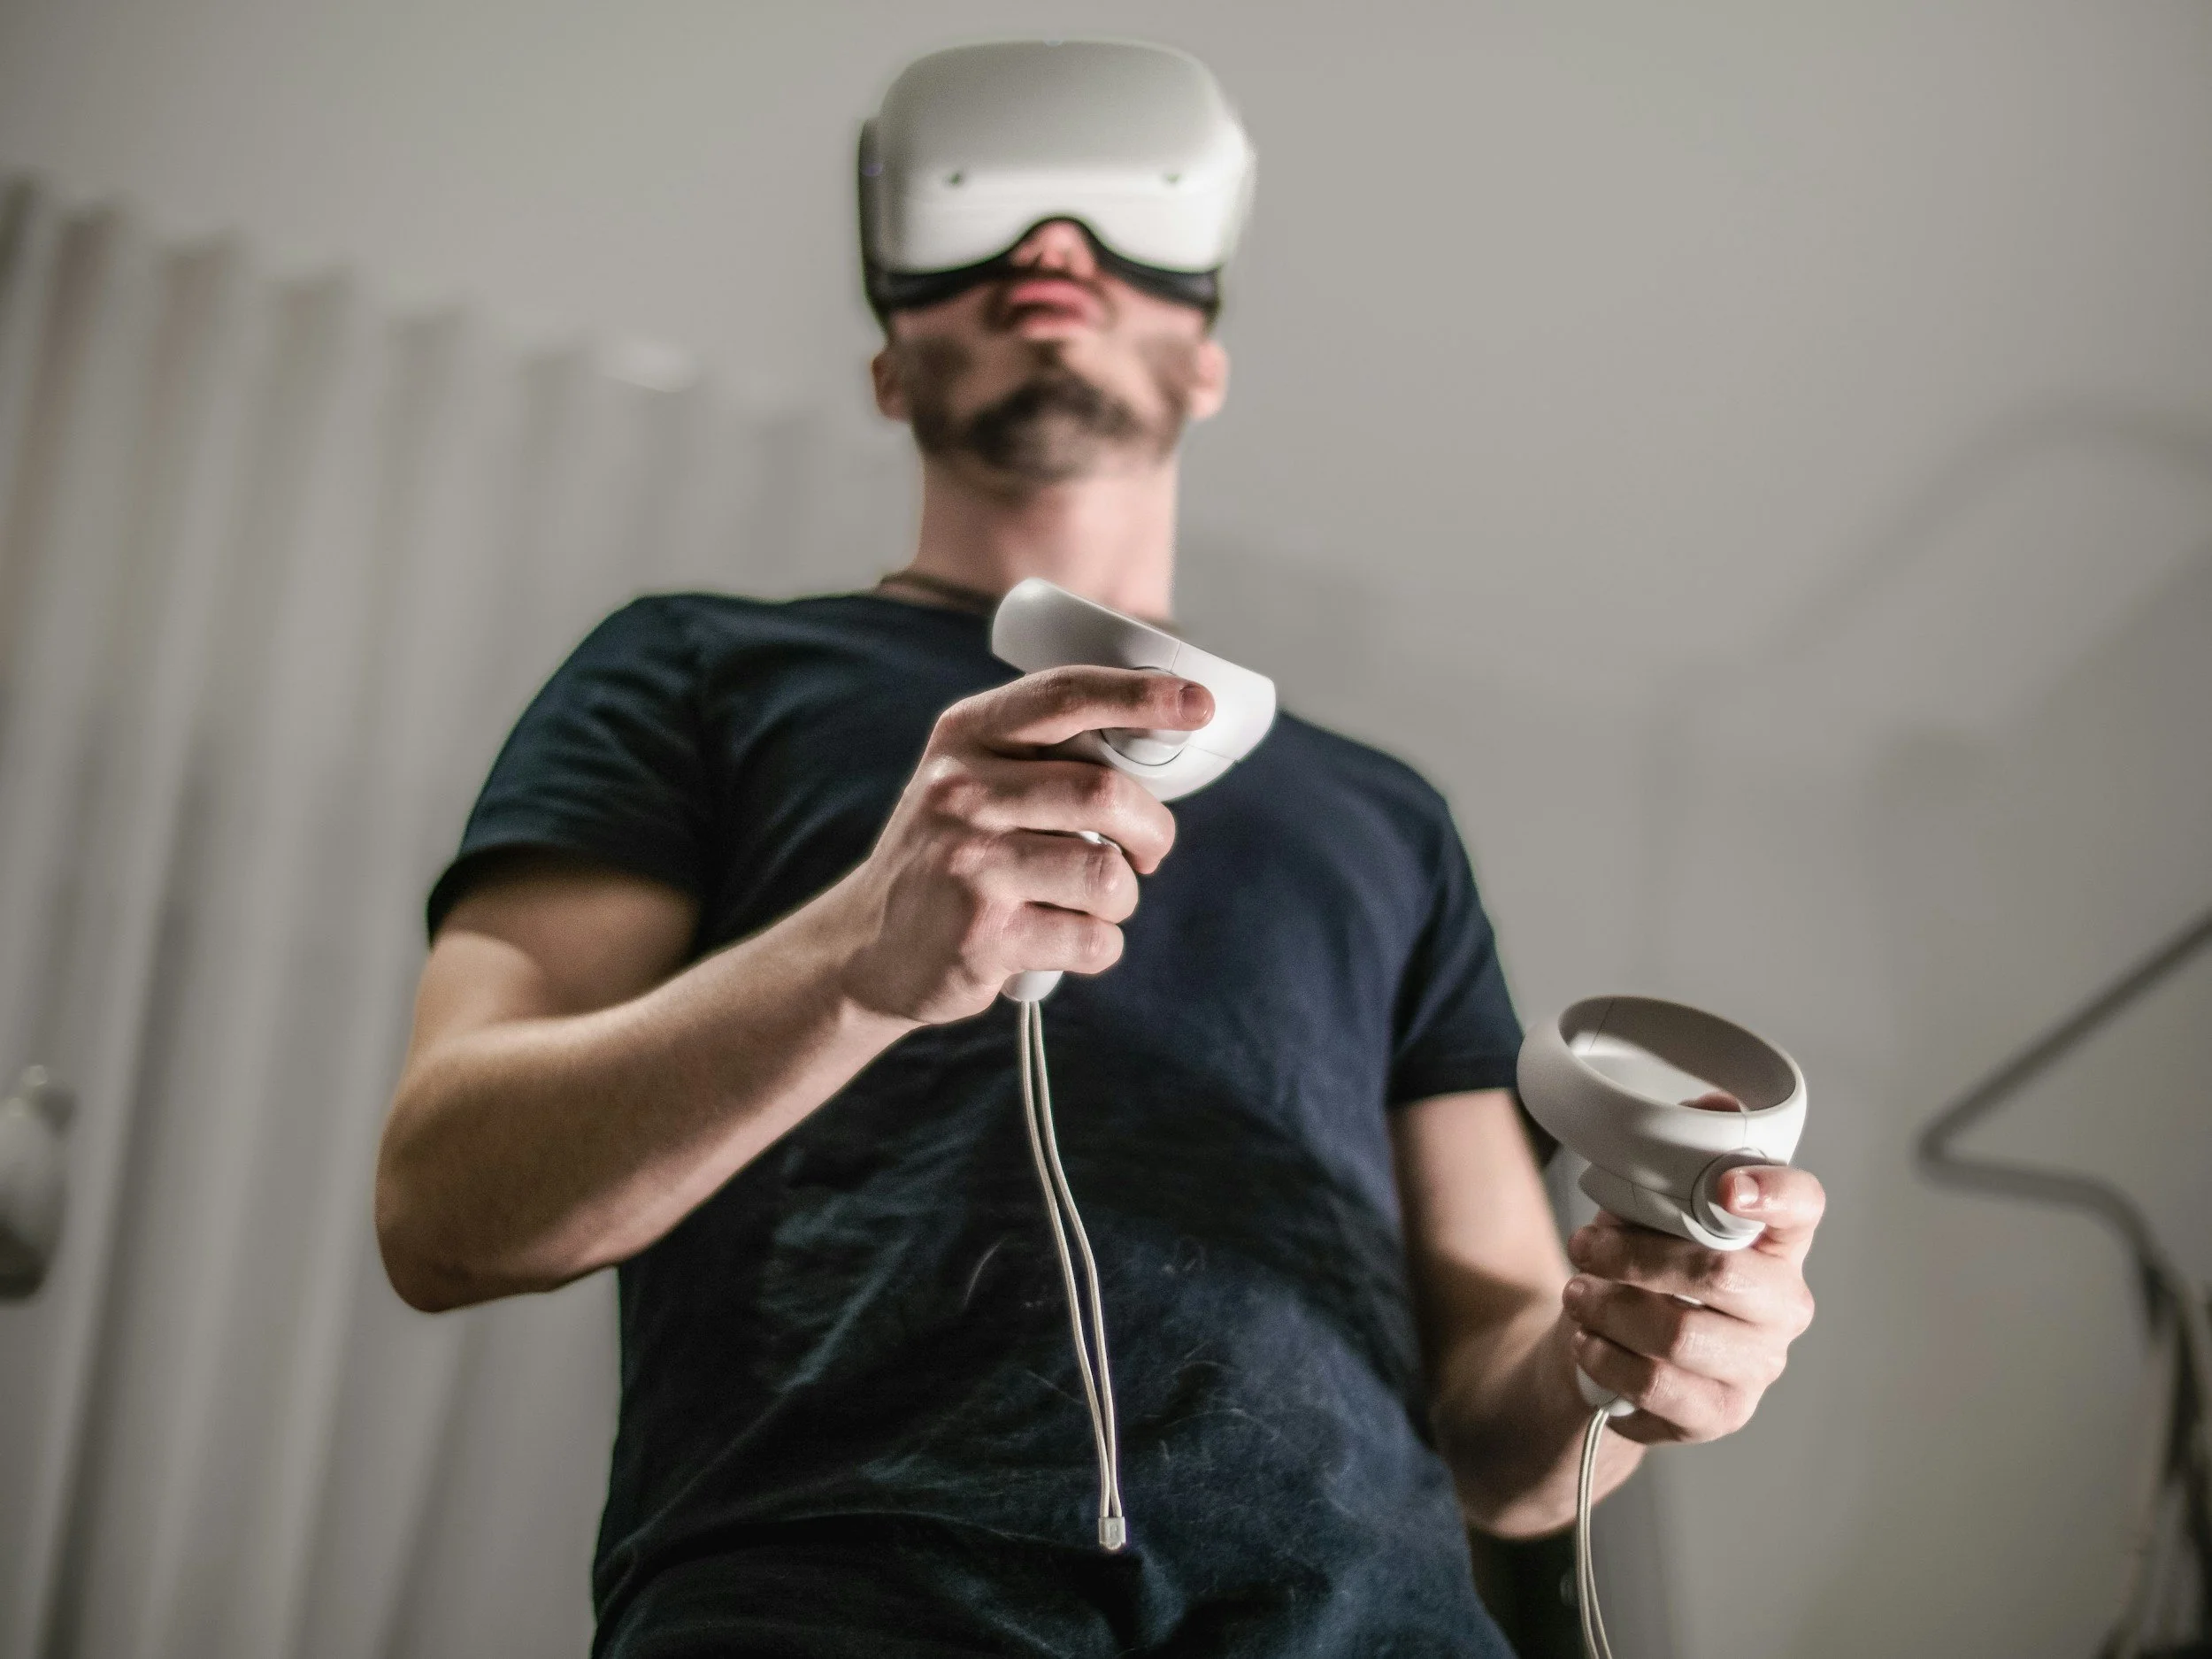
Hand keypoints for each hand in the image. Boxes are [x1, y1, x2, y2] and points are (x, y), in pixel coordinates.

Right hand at [824, 665, 1212, 1024]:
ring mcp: (968, 864)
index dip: (1141, 694)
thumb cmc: (951, 855)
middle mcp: (959, 791)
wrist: (868, 947)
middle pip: (1104, 793)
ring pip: (1107, 873)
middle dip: (1152, 830)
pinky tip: (1063, 941)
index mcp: (965, 736)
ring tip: (1088, 903)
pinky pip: (1093, 938)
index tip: (1196, 703)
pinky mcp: (982, 936)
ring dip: (1120, 898)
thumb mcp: (971, 781)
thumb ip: (1045, 755)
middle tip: (1150, 851)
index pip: (1065, 695)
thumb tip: (1160, 740)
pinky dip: (1099, 945)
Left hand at [1559, 1165, 1824, 1443]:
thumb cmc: (1640, 1269)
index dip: (1773, 1193)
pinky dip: (1607, 1357)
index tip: (1726, 1188)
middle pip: (1720, 1273)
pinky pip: (1658, 1384)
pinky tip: (1587, 1341)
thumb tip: (1713, 1106)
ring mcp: (1759, 1363)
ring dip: (1610, 1308)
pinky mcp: (1721, 1411)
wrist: (1610, 1353)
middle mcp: (1783, 1303)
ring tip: (1576, 1296)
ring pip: (1681, 1333)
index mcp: (1776, 1241)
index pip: (1802, 1206)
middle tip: (1582, 1248)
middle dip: (1634, 1257)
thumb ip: (1677, 1164)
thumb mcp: (1647, 1210)